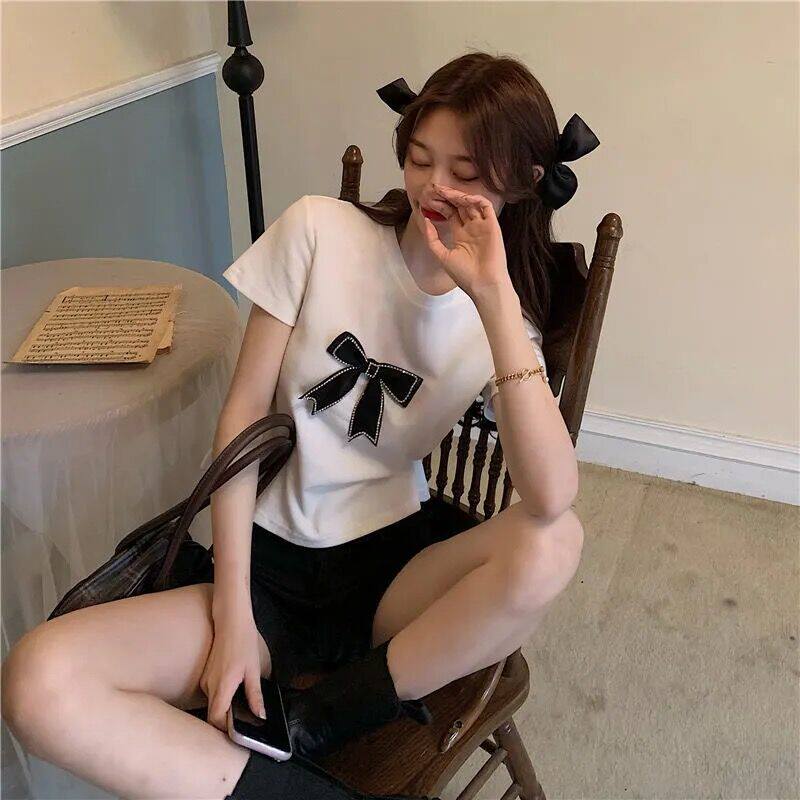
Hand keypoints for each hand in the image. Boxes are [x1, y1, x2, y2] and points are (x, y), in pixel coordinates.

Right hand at [200, 601, 265, 731]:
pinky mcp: (206, 676)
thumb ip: (255, 695)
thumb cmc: (243, 642)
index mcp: (222, 686)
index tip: (238, 733)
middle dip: (226, 722)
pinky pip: (212, 694)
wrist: (230, 620)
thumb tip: (260, 715)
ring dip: (225, 709)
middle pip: (213, 714)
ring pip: (213, 704)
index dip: (224, 730)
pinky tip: (235, 692)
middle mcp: (209, 686)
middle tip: (243, 724)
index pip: (216, 719)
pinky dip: (222, 698)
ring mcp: (205, 680)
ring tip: (241, 709)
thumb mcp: (253, 669)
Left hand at [417, 184, 510, 298]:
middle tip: (434, 189)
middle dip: (447, 197)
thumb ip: (432, 239)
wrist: (483, 285)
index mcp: (460, 235)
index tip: (428, 199)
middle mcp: (471, 228)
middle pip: (459, 206)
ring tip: (444, 191)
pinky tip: (463, 198)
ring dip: (458, 196)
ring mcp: (482, 226)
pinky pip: (486, 206)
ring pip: (470, 203)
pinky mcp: (492, 225)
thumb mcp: (442, 256)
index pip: (450, 213)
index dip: (440, 205)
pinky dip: (475, 199)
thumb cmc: (464, 275)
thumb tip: (425, 220)